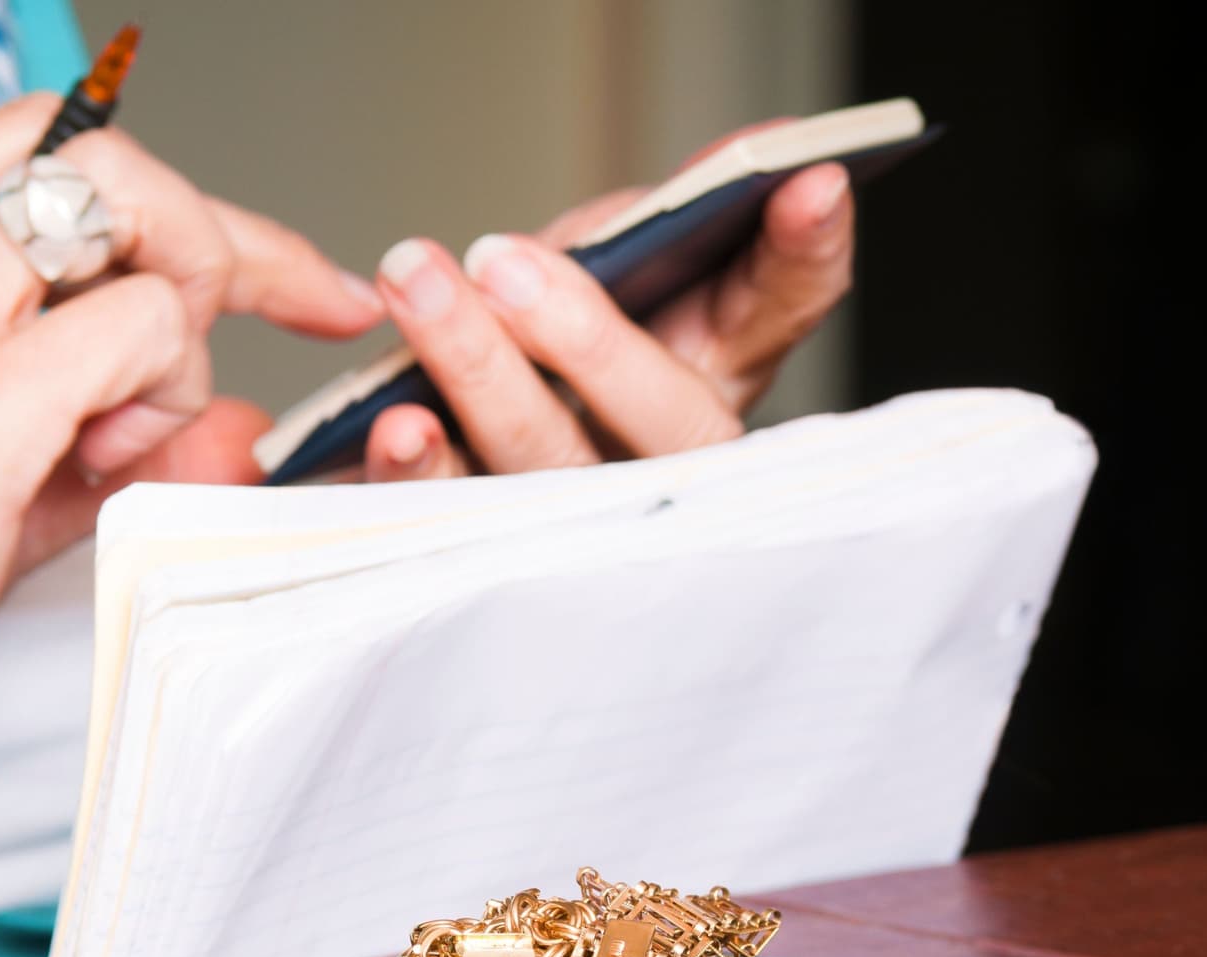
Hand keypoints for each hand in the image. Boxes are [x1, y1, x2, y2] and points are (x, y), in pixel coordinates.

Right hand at [0, 93, 380, 826]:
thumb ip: (108, 427)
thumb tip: (240, 417)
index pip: (49, 148)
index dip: (179, 202)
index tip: (279, 277)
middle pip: (106, 159)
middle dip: (223, 237)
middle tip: (299, 313)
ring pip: (131, 211)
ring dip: (187, 315)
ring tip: (134, 433)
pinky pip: (142, 325)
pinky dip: (171, 384)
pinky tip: (114, 464)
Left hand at [360, 125, 852, 479]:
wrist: (460, 445)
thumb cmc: (550, 347)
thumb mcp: (609, 272)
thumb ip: (658, 224)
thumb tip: (753, 157)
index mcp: (716, 371)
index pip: (787, 307)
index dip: (805, 253)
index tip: (811, 181)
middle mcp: (667, 462)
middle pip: (661, 421)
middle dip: (586, 338)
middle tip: (503, 261)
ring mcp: (582, 520)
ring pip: (547, 466)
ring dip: (480, 376)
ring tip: (420, 289)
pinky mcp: (486, 550)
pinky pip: (453, 522)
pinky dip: (419, 473)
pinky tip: (395, 424)